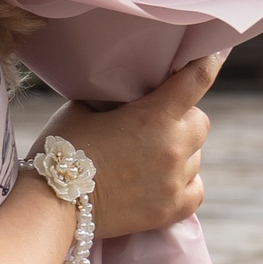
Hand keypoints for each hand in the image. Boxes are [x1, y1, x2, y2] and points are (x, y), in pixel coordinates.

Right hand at [51, 56, 217, 236]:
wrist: (51, 204)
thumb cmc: (60, 151)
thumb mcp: (81, 110)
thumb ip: (112, 100)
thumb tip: (123, 92)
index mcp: (153, 117)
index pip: (197, 80)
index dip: (208, 62)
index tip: (211, 54)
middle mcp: (173, 148)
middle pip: (200, 122)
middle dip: (182, 118)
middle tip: (155, 123)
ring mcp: (175, 181)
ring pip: (195, 157)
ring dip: (178, 152)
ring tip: (145, 158)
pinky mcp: (172, 209)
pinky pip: (195, 187)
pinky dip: (182, 182)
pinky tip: (159, 180)